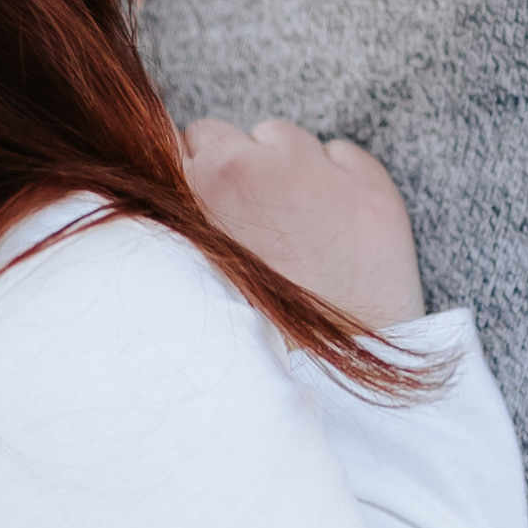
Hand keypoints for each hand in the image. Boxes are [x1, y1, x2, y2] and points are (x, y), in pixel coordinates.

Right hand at [178, 113, 422, 326]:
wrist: (335, 392)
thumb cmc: (253, 345)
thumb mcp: (186, 283)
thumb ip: (175, 225)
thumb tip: (160, 181)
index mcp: (192, 193)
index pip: (176, 142)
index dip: (194, 177)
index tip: (209, 205)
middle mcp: (247, 168)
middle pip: (225, 134)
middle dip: (236, 168)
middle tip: (252, 228)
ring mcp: (311, 173)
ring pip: (283, 137)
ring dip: (286, 169)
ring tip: (296, 235)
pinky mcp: (368, 186)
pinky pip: (344, 153)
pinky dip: (341, 181)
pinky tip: (338, 232)